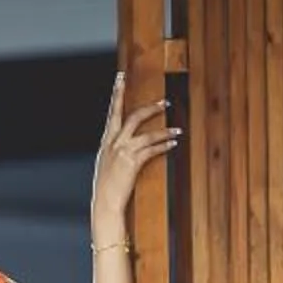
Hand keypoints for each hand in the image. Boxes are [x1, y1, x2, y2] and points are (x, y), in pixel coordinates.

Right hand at [89, 71, 181, 234]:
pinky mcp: (132, 162)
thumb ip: (114, 150)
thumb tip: (124, 142)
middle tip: (164, 101)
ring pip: (147, 133)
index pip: (112, 112)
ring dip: (164, 130)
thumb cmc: (106, 188)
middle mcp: (113, 143)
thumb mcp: (106, 164)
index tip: (120, 78)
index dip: (117, 93)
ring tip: (178, 130)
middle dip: (149, 108)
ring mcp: (122, 152)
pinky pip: (152, 150)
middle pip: (132, 117)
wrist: (105, 204)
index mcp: (105, 142)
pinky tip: (173, 144)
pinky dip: (164, 146)